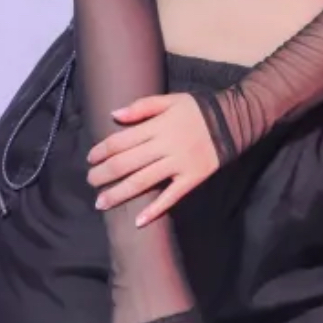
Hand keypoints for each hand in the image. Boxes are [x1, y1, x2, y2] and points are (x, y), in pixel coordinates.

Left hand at [87, 92, 218, 224]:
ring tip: (101, 203)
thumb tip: (114, 114)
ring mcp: (179, 164)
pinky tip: (138, 221)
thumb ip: (142, 106)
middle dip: (105, 174)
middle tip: (90, 182)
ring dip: (120, 193)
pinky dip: (155, 210)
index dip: (103, 150)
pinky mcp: (192, 179)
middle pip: (128, 163)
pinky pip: (171, 197)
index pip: (122, 140)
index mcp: (157, 126)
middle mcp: (165, 146)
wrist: (231, 121)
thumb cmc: (196, 110)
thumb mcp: (170, 100)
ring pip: (144, 181)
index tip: (90, 158)